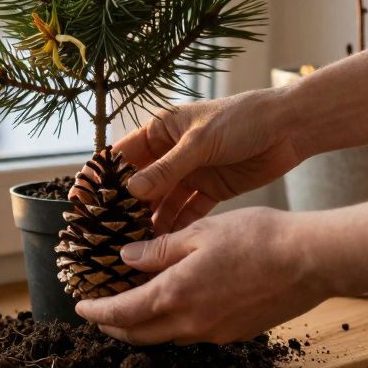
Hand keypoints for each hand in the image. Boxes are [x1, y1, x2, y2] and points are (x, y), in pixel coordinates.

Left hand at [75, 198, 367, 344]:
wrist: (308, 261)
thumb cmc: (257, 237)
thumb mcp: (200, 232)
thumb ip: (159, 249)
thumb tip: (126, 257)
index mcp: (175, 294)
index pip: (122, 312)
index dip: (97, 312)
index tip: (81, 308)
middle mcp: (190, 322)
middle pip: (139, 334)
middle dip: (114, 326)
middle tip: (102, 313)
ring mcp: (214, 332)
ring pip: (166, 336)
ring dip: (144, 326)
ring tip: (136, 305)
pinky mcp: (234, 334)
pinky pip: (193, 334)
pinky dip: (174, 323)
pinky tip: (179, 304)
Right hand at [114, 87, 305, 232]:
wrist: (288, 127)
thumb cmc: (242, 119)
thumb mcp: (201, 142)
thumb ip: (168, 168)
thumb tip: (132, 191)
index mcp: (162, 130)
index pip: (122, 155)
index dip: (100, 176)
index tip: (79, 198)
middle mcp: (171, 154)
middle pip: (139, 185)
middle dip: (121, 208)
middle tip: (102, 234)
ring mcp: (191, 174)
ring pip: (161, 203)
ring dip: (148, 223)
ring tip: (130, 248)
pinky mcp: (210, 191)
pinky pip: (186, 213)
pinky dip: (175, 228)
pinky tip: (161, 248)